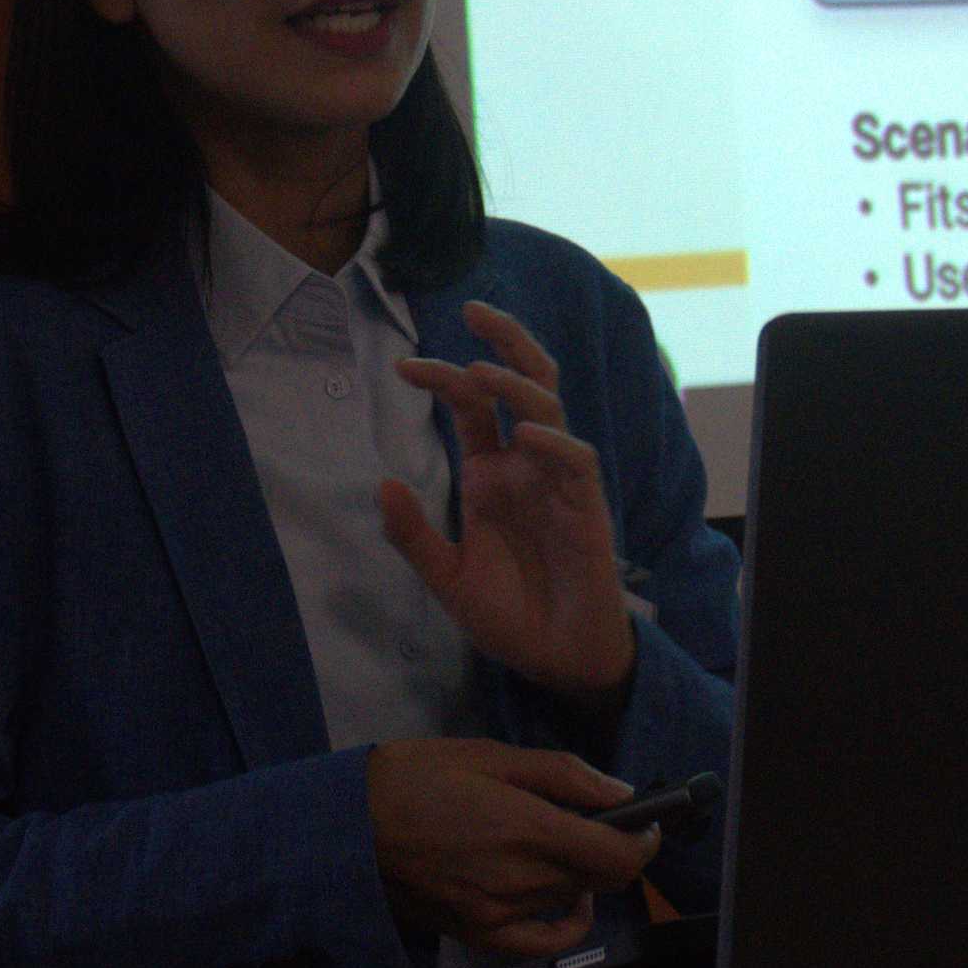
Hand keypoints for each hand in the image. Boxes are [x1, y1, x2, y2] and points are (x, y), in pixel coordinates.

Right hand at [366, 737, 657, 956]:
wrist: (348, 830)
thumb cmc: (417, 777)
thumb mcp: (491, 756)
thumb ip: (562, 775)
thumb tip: (621, 793)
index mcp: (526, 830)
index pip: (618, 855)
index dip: (646, 840)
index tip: (649, 821)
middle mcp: (521, 882)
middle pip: (602, 879)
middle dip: (615, 850)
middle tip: (603, 820)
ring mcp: (500, 916)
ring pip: (573, 902)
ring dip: (584, 875)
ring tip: (561, 842)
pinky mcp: (479, 937)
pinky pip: (541, 941)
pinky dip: (562, 919)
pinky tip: (557, 894)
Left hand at [381, 301, 636, 700]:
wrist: (559, 659)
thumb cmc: (509, 614)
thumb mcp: (447, 579)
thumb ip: (413, 536)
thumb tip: (381, 482)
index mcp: (491, 471)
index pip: (470, 406)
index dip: (443, 378)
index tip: (403, 367)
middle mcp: (526, 464)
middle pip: (524, 381)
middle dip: (505, 340)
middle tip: (474, 308)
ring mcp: (558, 480)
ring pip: (550, 408)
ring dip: (519, 384)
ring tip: (482, 372)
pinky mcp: (586, 508)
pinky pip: (577, 462)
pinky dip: (554, 443)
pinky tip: (525, 435)